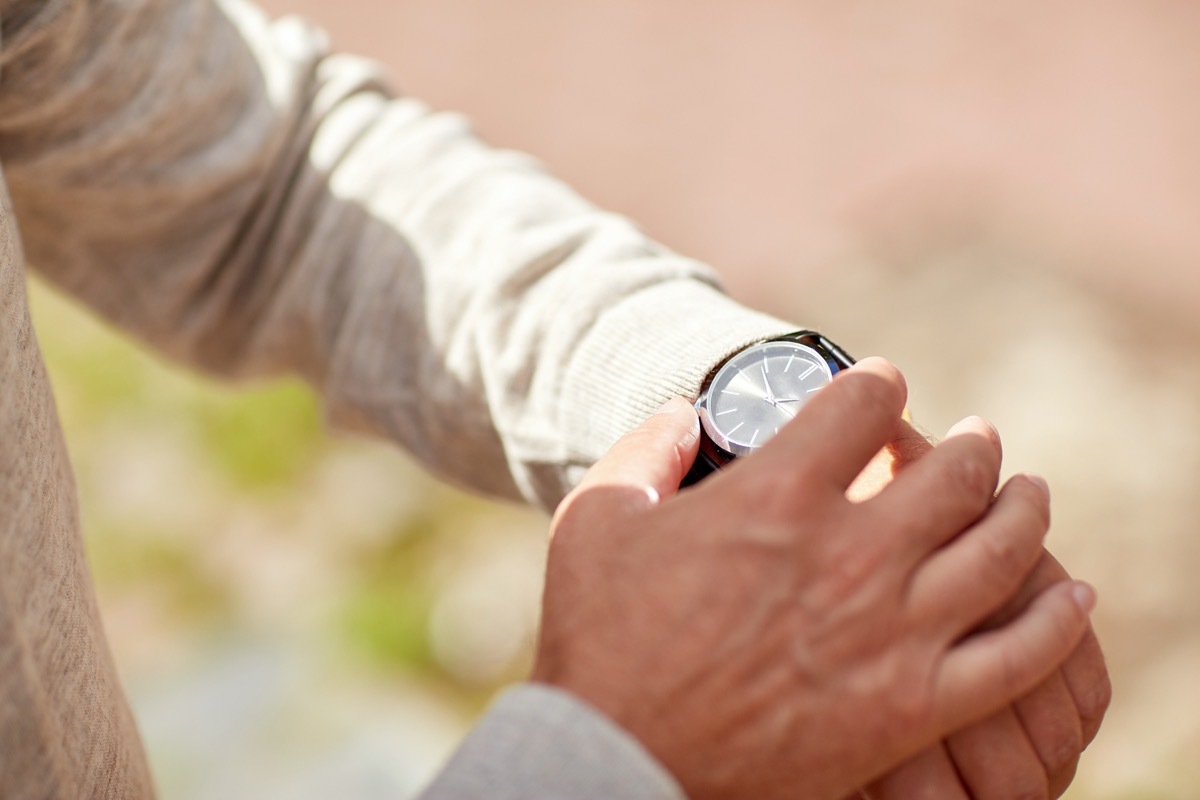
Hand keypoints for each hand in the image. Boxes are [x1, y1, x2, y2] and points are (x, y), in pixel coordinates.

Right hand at [532, 358, 1095, 799]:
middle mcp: (850, 553)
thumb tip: (685, 409)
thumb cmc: (601, 634)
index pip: (865, 404)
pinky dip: (1054, 620)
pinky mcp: (910, 706)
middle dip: (971, 441)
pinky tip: (1071, 595)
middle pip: (955, 470)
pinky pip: (1017, 657)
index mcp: (778, 495)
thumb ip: (648, 446)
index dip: (879, 383)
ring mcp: (891, 632)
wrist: (618, 755)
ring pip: (1000, 548)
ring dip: (1025, 507)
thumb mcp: (597, 515)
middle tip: (976, 437)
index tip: (881, 387)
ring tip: (1030, 492)